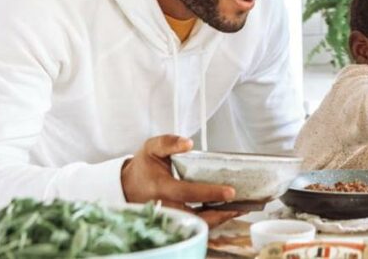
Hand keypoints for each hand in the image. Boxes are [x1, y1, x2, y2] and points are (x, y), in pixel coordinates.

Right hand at [121, 135, 241, 225]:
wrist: (127, 186)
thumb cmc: (144, 166)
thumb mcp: (152, 148)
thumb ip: (168, 142)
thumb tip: (187, 142)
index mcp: (160, 186)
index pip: (187, 193)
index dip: (209, 193)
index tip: (230, 191)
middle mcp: (164, 205)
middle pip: (193, 215)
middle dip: (218, 214)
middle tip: (240, 206)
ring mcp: (168, 216)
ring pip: (195, 224)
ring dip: (218, 220)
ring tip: (238, 210)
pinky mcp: (172, 221)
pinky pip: (193, 225)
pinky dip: (211, 221)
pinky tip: (226, 213)